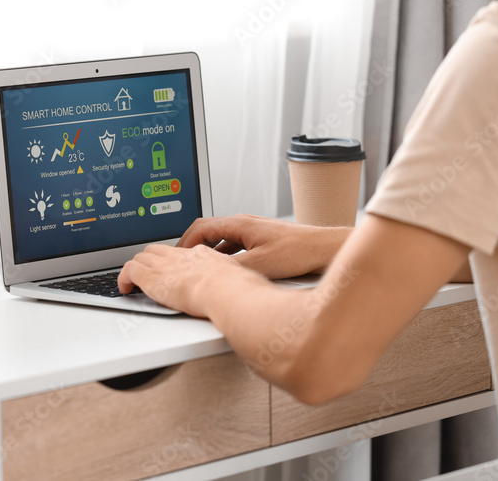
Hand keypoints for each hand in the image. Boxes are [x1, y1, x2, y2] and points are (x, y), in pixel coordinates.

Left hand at [118, 244, 245, 317]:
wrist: (225, 290)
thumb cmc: (234, 289)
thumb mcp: (234, 278)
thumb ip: (228, 280)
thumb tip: (235, 287)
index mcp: (200, 255)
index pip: (179, 253)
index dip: (171, 260)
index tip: (169, 269)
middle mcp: (180, 256)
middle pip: (156, 250)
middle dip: (149, 260)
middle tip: (148, 274)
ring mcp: (164, 265)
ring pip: (141, 257)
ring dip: (136, 269)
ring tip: (134, 283)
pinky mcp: (151, 277)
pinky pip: (129, 270)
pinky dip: (123, 279)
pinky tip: (125, 289)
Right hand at [177, 214, 351, 278]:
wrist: (322, 249)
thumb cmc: (298, 252)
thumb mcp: (259, 264)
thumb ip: (232, 267)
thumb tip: (211, 274)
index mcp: (239, 224)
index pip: (200, 228)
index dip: (184, 243)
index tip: (175, 257)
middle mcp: (243, 224)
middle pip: (206, 230)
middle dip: (190, 246)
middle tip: (180, 261)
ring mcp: (252, 231)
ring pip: (220, 239)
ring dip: (207, 251)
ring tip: (197, 266)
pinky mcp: (260, 240)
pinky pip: (232, 245)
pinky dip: (222, 255)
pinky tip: (223, 269)